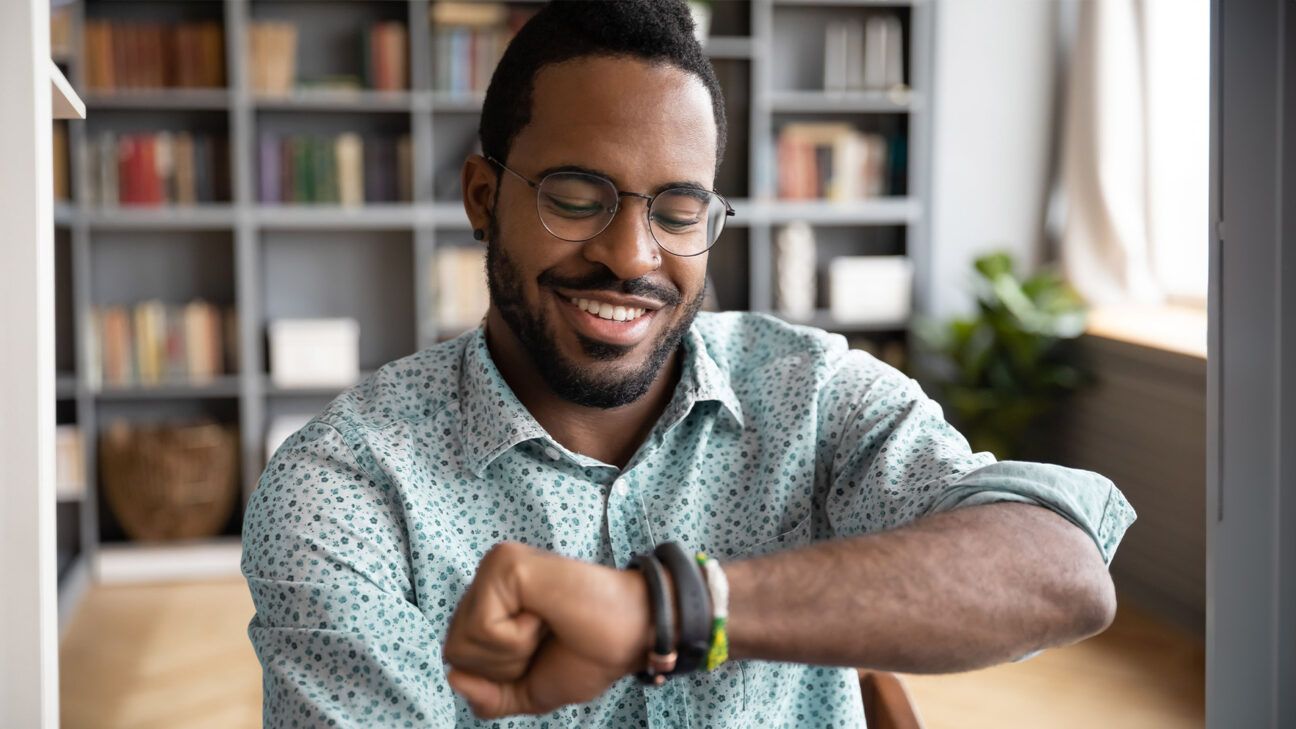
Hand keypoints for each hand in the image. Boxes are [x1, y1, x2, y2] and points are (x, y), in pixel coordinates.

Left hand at [443, 542, 654, 718]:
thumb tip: (453, 677)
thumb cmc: (589, 653)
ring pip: (464, 643)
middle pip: (454, 652)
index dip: (499, 675)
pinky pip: (484, 629)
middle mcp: (488, 578)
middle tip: (546, 638)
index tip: (542, 650)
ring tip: (547, 625)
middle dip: (504, 667)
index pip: (457, 658)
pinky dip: (519, 639)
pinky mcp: (504, 563)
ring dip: (514, 652)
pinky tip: (546, 615)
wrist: (633, 636)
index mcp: (492, 602)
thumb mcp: (530, 690)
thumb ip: (489, 696)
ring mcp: (494, 566)